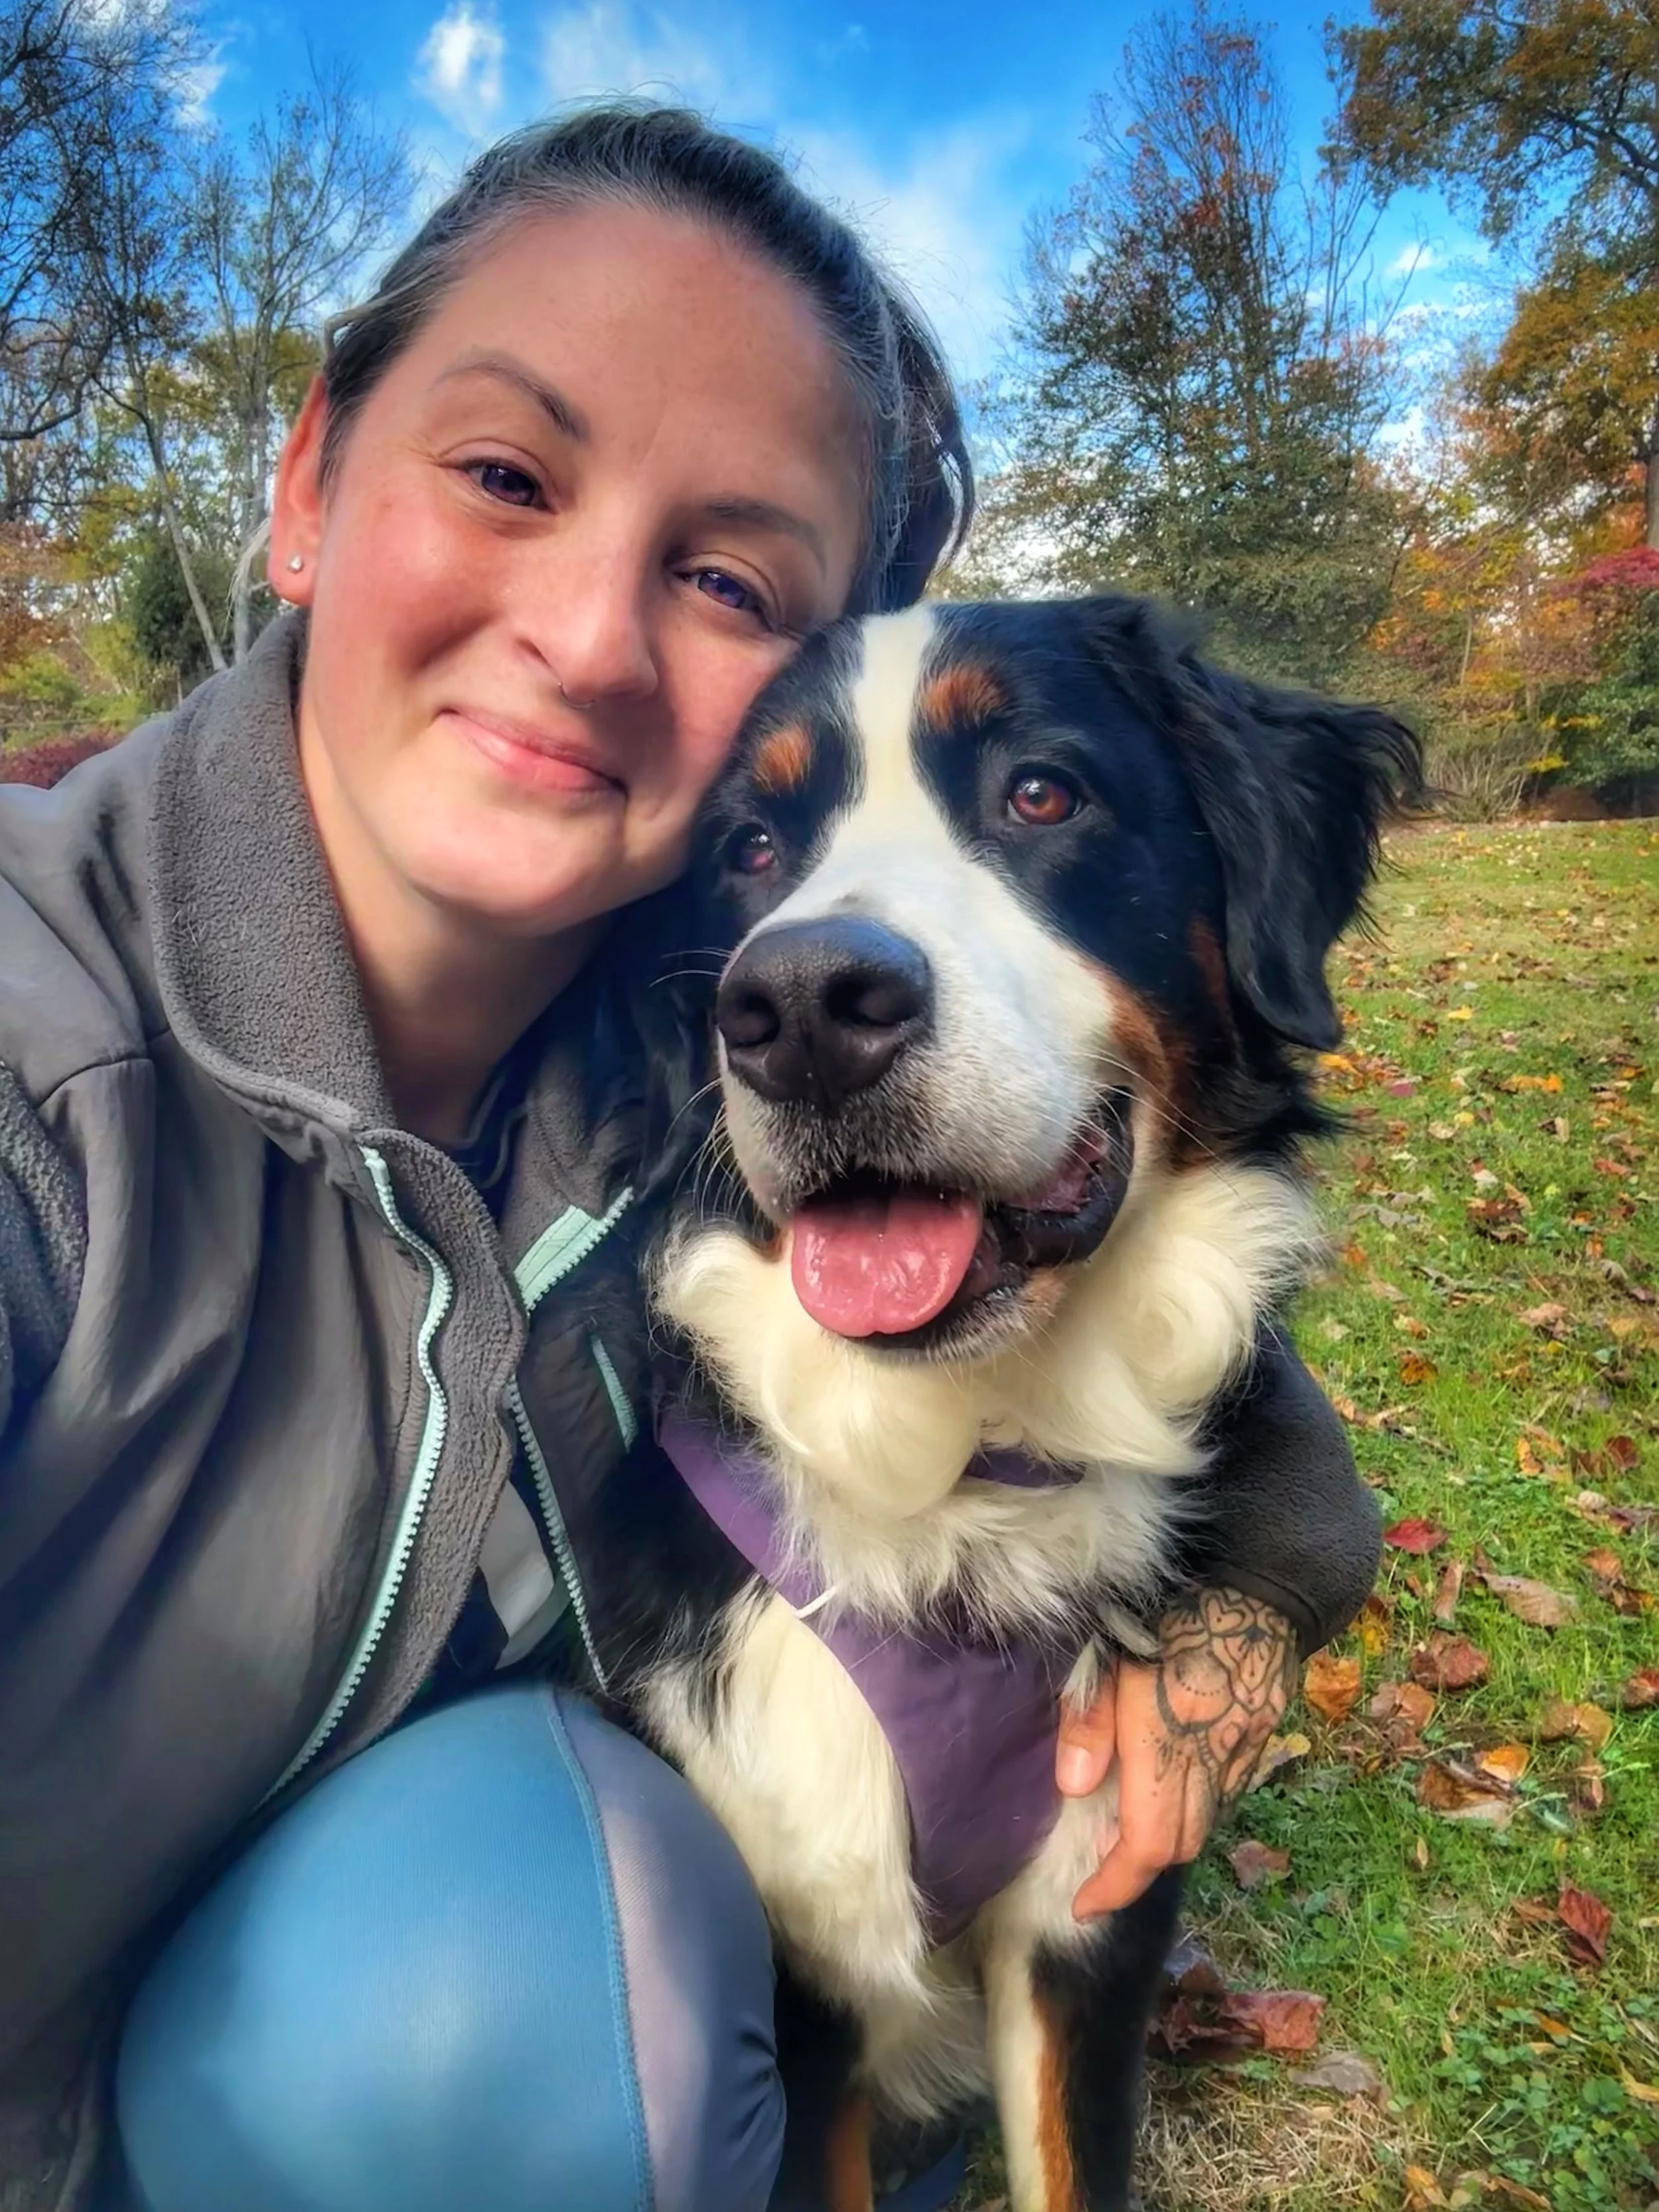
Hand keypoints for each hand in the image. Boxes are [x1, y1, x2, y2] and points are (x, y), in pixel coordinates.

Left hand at [1056, 1586, 1298, 1919]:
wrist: (1258, 1579)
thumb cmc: (1168, 1604)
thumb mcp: (1108, 1648)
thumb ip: (1089, 1718)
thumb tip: (1076, 1786)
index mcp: (1168, 1737)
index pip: (1147, 1842)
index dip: (1114, 1884)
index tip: (1084, 1904)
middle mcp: (1213, 1756)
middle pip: (1181, 1843)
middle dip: (1139, 1867)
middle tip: (1101, 1870)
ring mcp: (1246, 1748)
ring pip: (1208, 1820)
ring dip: (1170, 1835)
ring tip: (1132, 1826)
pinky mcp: (1265, 1735)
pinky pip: (1229, 1790)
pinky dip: (1198, 1803)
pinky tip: (1174, 1784)